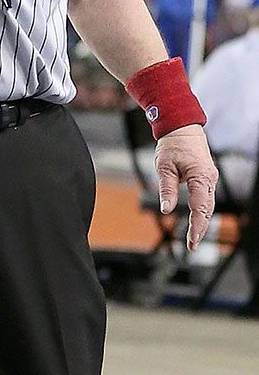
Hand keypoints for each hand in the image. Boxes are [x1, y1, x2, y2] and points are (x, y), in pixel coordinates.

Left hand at [154, 124, 216, 252]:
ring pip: (208, 205)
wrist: (182, 128)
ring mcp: (210, 178)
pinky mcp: (206, 178)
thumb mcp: (164, 167)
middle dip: (201, 229)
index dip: (196, 226)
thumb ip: (167, 189)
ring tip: (193, 239)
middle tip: (191, 246)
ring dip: (202, 222)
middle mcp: (210, 179)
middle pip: (207, 210)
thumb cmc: (172, 144)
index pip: (200, 207)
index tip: (191, 241)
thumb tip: (167, 209)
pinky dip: (202, 212)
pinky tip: (196, 222)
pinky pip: (206, 198)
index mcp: (201, 176)